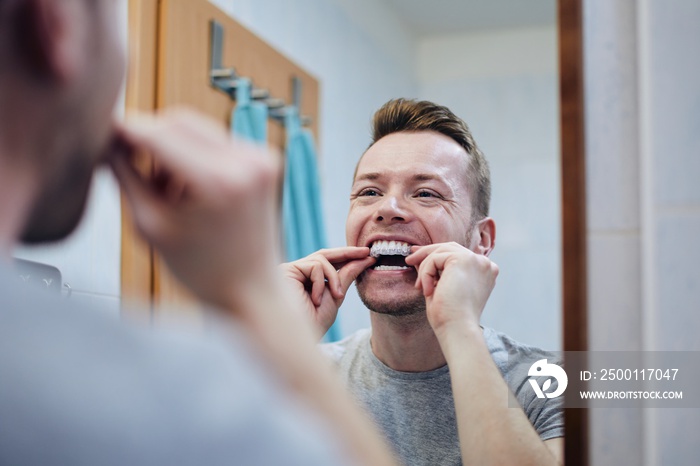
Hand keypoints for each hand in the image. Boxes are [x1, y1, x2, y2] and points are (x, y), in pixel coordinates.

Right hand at [110, 108, 280, 311]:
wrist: (251, 289)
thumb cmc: (201, 270)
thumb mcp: (151, 226)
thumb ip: (126, 176)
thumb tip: (108, 138)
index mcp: (220, 182)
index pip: (159, 134)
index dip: (126, 130)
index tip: (101, 131)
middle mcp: (247, 163)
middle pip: (179, 120)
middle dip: (148, 138)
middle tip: (127, 165)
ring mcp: (261, 158)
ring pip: (196, 128)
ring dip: (171, 148)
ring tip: (166, 193)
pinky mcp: (265, 159)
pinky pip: (215, 140)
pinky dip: (194, 155)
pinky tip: (189, 190)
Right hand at [280, 248, 374, 334]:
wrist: (296, 339)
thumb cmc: (313, 323)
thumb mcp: (335, 297)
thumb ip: (346, 277)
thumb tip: (363, 260)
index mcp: (306, 280)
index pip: (327, 262)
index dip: (347, 257)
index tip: (368, 256)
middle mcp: (296, 273)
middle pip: (323, 254)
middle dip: (347, 253)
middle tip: (366, 252)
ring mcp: (290, 271)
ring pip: (321, 259)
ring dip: (334, 278)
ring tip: (337, 297)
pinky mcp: (286, 270)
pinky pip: (314, 266)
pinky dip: (321, 283)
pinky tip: (316, 300)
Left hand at [405, 242, 498, 336]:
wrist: (457, 329)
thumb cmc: (450, 317)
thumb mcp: (442, 288)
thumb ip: (435, 272)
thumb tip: (418, 258)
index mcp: (484, 272)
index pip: (458, 254)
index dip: (436, 254)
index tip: (417, 257)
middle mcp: (484, 263)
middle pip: (450, 247)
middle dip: (427, 252)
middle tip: (409, 260)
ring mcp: (476, 260)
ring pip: (440, 252)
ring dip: (425, 268)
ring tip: (419, 287)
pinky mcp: (464, 259)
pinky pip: (435, 259)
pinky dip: (426, 274)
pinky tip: (427, 291)